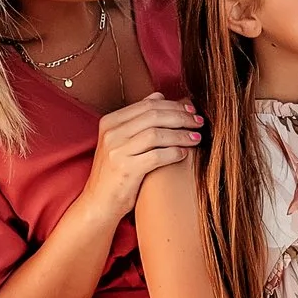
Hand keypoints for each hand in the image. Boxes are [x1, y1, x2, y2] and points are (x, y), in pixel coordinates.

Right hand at [75, 93, 201, 225]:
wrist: (99, 202)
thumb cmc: (116, 171)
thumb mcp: (121, 140)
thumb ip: (138, 117)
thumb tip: (159, 94)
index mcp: (110, 121)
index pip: (147, 105)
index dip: (173, 105)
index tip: (191, 110)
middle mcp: (111, 133)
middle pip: (154, 116)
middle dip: (181, 117)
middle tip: (199, 122)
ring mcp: (117, 151)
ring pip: (157, 134)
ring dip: (181, 134)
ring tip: (197, 137)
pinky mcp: (126, 169)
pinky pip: (157, 156)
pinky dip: (175, 152)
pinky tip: (185, 154)